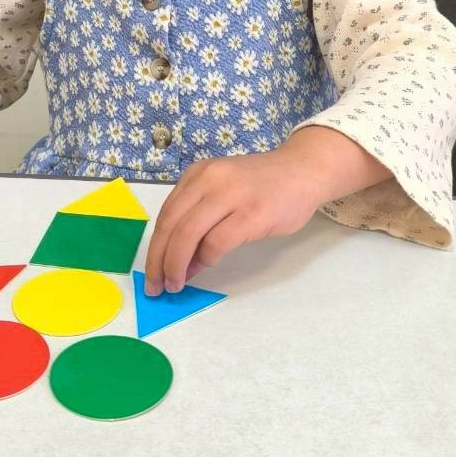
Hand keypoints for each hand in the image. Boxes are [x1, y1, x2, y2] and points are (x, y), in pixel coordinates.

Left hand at [143, 128, 389, 293]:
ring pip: (188, 234)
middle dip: (159, 260)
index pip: (166, 213)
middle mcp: (210, 179)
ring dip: (176, 265)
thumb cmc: (262, 186)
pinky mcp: (252, 213)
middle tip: (157, 285)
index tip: (151, 272)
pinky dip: (205, 259)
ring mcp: (232, 195)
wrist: (304, 171)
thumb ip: (199, 217)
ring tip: (176, 284)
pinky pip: (217, 241)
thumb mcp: (223, 190)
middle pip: (171, 225)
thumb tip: (177, 260)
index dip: (154, 247)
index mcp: (198, 173)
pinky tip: (204, 268)